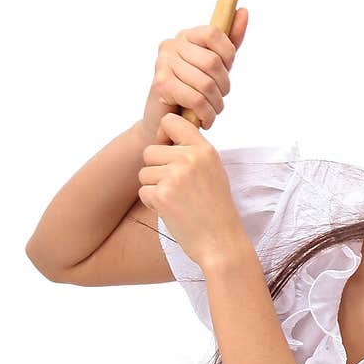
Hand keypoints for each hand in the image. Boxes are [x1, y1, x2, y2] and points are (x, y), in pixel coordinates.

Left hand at [137, 112, 248, 269]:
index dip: (162, 135)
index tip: (167, 149)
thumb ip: (193, 154)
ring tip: (177, 201)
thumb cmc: (216, 210)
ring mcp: (175, 176)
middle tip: (175, 188)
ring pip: (144, 173)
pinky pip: (143, 191)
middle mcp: (190, 158)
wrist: (221, 242)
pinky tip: (172, 211)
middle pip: (150, 151)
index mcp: (204, 150)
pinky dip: (152, 203)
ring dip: (154, 188)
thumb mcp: (213, 172)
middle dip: (155, 169)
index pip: (171, 121)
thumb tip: (167, 141)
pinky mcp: (162, 195)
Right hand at [140, 10, 248, 144]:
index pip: (214, 32)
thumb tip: (244, 11)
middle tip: (218, 100)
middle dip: (223, 87)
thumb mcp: (216, 67)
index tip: (225, 73)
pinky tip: (204, 120)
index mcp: (186, 36)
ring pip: (206, 84)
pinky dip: (206, 114)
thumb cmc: (193, 92)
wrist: (164, 122)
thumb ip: (230, 41)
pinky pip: (196, 99)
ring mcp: (163, 63)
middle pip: (213, 61)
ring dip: (216, 105)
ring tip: (211, 112)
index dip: (227, 56)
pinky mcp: (161, 85)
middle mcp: (171, 44)